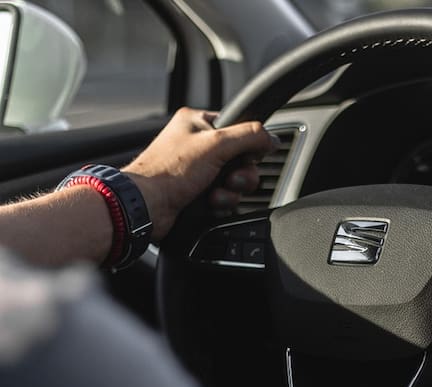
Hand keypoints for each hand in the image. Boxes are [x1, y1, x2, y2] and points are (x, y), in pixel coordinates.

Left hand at [122, 107, 278, 239]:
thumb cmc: (169, 171)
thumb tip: (272, 138)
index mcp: (198, 123)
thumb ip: (250, 136)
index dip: (248, 146)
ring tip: (215, 194)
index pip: (239, 129)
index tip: (249, 156)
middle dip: (241, 174)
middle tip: (230, 178)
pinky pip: (224, 197)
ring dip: (230, 191)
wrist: (146, 206)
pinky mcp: (197, 193)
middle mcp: (197, 145)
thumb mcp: (217, 144)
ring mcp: (197, 170)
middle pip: (241, 158)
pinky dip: (221, 202)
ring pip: (234, 181)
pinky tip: (208, 203)